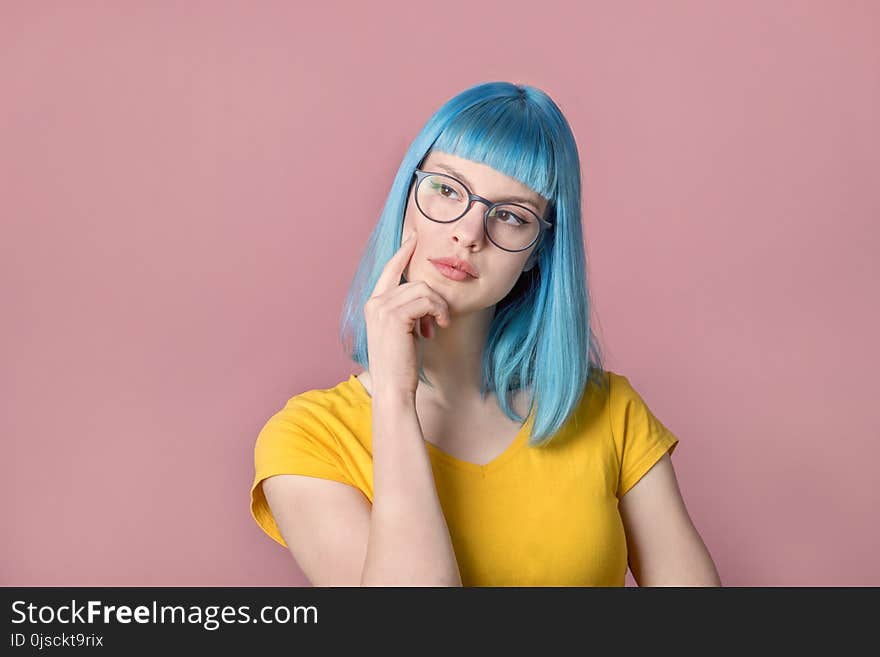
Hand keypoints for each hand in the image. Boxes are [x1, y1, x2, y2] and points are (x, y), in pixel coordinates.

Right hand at [364, 233, 450, 398]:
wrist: (393, 388)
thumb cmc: (401, 365)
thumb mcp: (404, 332)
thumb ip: (408, 310)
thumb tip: (426, 296)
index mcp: (373, 305)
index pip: (389, 269)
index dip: (403, 252)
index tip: (414, 237)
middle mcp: (374, 302)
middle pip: (414, 280)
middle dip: (433, 298)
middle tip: (438, 322)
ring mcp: (382, 308)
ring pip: (423, 289)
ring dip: (438, 307)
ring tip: (437, 326)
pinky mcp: (395, 316)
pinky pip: (427, 300)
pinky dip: (438, 311)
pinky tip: (438, 327)